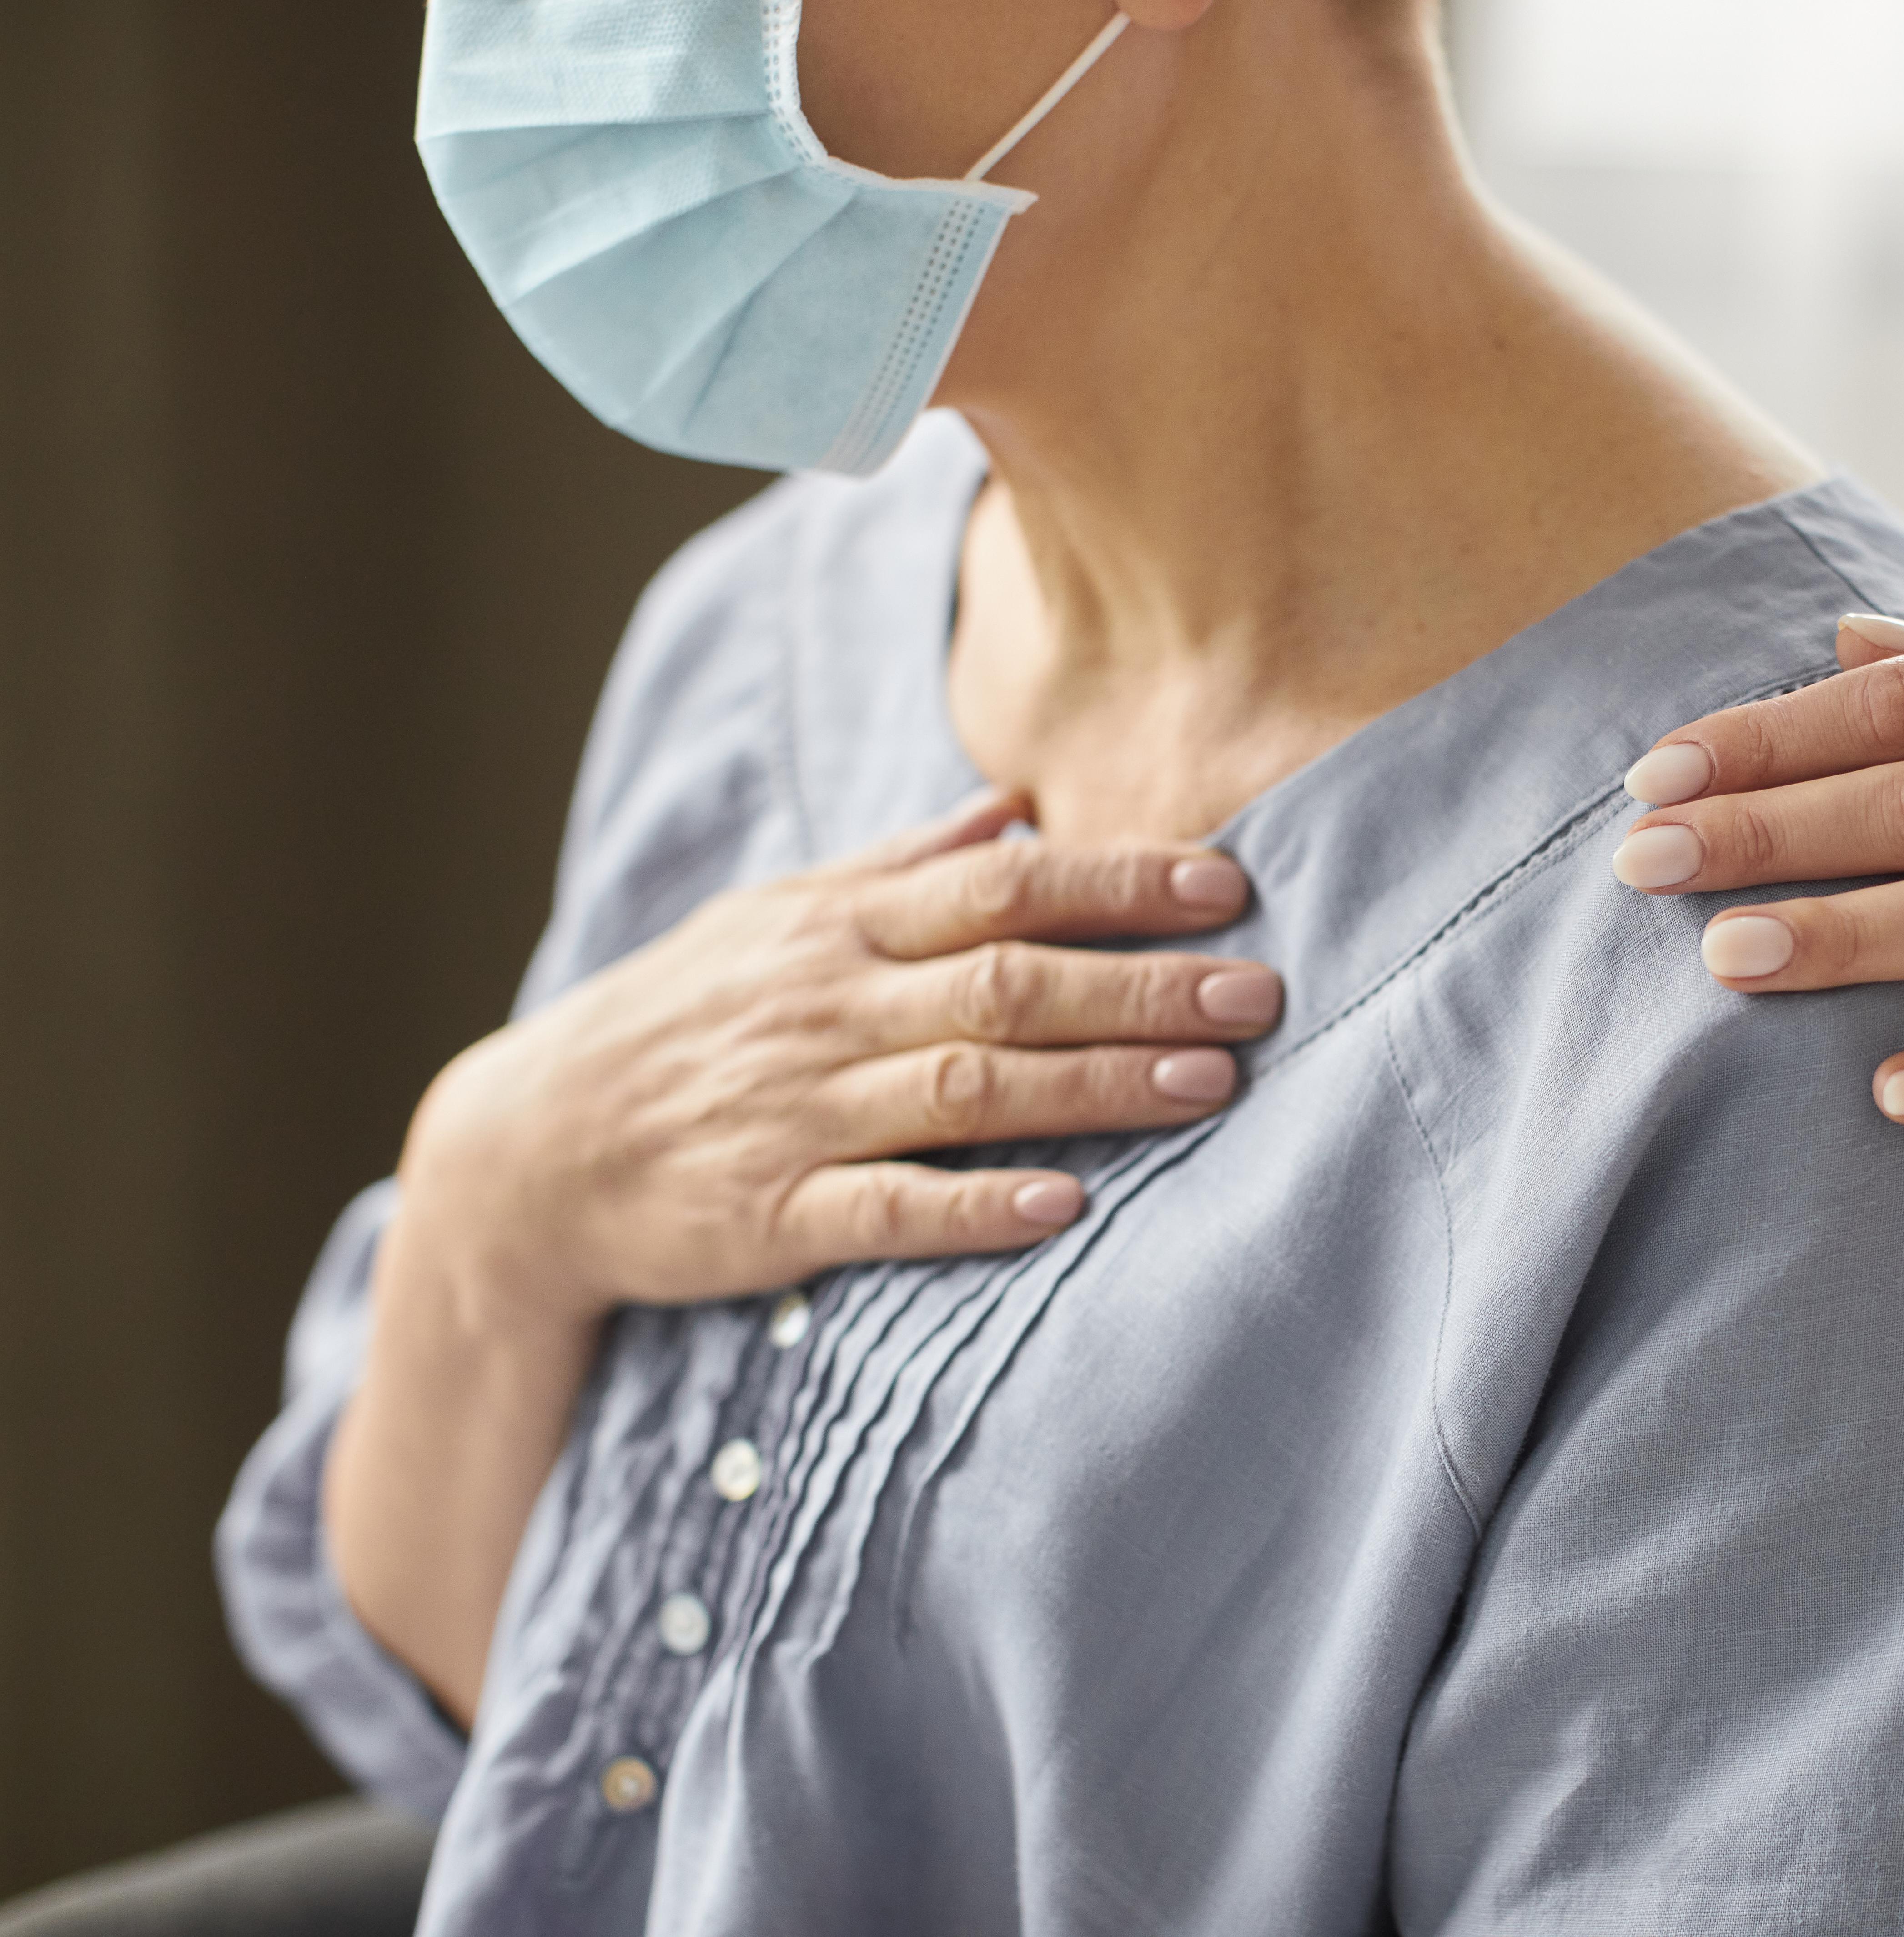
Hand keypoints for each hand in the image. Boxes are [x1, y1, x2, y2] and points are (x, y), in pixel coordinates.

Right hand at [396, 789, 1282, 1329]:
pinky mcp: (768, 1214)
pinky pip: (885, 1209)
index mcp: (839, 928)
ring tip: (1208, 1085)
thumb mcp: (774, 919)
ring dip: (1095, 1087)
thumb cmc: (682, 1021)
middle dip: (1142, 986)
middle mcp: (826, 1008)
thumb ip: (900, 866)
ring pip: (967, 1090)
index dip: (1119, 883)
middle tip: (1260, 991)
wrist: (526, 1148)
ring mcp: (797, 1112)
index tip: (1228, 887)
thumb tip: (1013, 806)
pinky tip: (1061, 1210)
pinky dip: (975, 1208)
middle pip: (1008, 984)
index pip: (1004, 885)